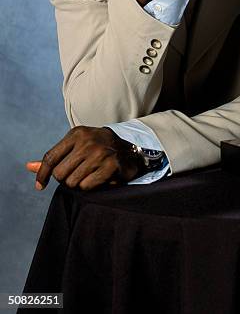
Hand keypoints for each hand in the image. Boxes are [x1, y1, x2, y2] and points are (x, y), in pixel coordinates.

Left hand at [25, 126, 142, 190]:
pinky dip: (91, 186)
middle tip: (78, 175)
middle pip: (60, 173)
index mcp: (77, 134)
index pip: (50, 158)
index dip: (42, 174)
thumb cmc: (98, 150)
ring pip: (72, 182)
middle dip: (66, 179)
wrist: (130, 150)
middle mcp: (87, 141)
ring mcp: (100, 152)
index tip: (40, 186)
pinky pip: (87, 186)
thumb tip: (28, 167)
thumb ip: (54, 158)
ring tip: (90, 175)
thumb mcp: (76, 148)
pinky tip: (99, 178)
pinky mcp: (111, 165)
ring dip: (79, 184)